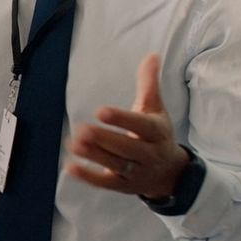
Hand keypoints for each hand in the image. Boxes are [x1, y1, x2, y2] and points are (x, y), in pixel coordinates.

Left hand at [65, 53, 188, 199]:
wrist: (170, 173)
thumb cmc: (157, 135)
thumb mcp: (156, 109)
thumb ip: (149, 84)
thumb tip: (151, 55)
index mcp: (157, 133)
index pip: (141, 126)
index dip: (122, 119)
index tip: (101, 111)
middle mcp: (149, 154)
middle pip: (127, 149)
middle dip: (104, 140)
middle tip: (82, 129)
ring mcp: (136, 172)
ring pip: (115, 165)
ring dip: (94, 156)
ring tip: (73, 143)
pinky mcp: (123, 186)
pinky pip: (105, 183)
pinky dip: (88, 177)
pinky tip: (70, 167)